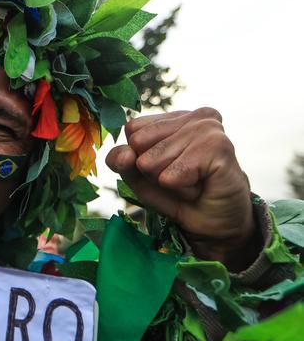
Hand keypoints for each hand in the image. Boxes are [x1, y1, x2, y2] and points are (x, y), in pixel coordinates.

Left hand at [105, 107, 260, 271]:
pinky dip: (182, 190)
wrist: (213, 224)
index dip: (140, 157)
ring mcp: (208, 127)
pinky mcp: (219, 146)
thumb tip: (126, 154)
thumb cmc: (177, 196)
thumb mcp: (138, 177)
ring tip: (191, 183)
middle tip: (180, 178)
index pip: (132, 130)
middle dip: (153, 171)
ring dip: (169, 182)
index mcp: (174, 116)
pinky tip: (201, 187)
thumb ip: (121, 161)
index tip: (166, 168)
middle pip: (139, 143)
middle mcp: (193, 116)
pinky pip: (174, 175)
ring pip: (153, 161)